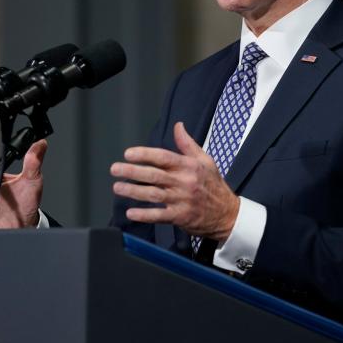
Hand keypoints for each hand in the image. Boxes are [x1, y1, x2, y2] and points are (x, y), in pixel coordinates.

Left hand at [110, 122, 238, 240]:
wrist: (227, 213)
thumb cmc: (214, 185)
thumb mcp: (205, 160)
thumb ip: (187, 144)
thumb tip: (178, 125)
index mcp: (188, 166)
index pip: (163, 157)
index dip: (144, 154)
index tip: (128, 154)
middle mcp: (184, 182)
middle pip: (154, 175)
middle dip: (132, 171)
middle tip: (115, 169)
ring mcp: (182, 200)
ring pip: (153, 194)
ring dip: (134, 191)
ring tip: (118, 187)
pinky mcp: (180, 216)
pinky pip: (160, 215)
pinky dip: (145, 214)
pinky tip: (131, 212)